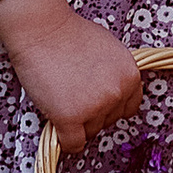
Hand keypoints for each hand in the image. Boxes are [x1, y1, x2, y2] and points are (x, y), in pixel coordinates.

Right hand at [0, 0, 145, 147]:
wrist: (42, 28)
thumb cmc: (69, 33)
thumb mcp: (109, 49)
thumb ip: (115, 74)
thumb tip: (111, 92)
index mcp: (130, 76)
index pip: (128, 108)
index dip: (109, 106)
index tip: (95, 102)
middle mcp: (117, 93)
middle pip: (108, 121)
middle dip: (91, 113)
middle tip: (72, 94)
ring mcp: (95, 107)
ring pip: (89, 132)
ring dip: (76, 123)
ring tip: (61, 98)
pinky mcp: (70, 117)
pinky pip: (72, 144)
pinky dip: (65, 140)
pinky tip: (58, 127)